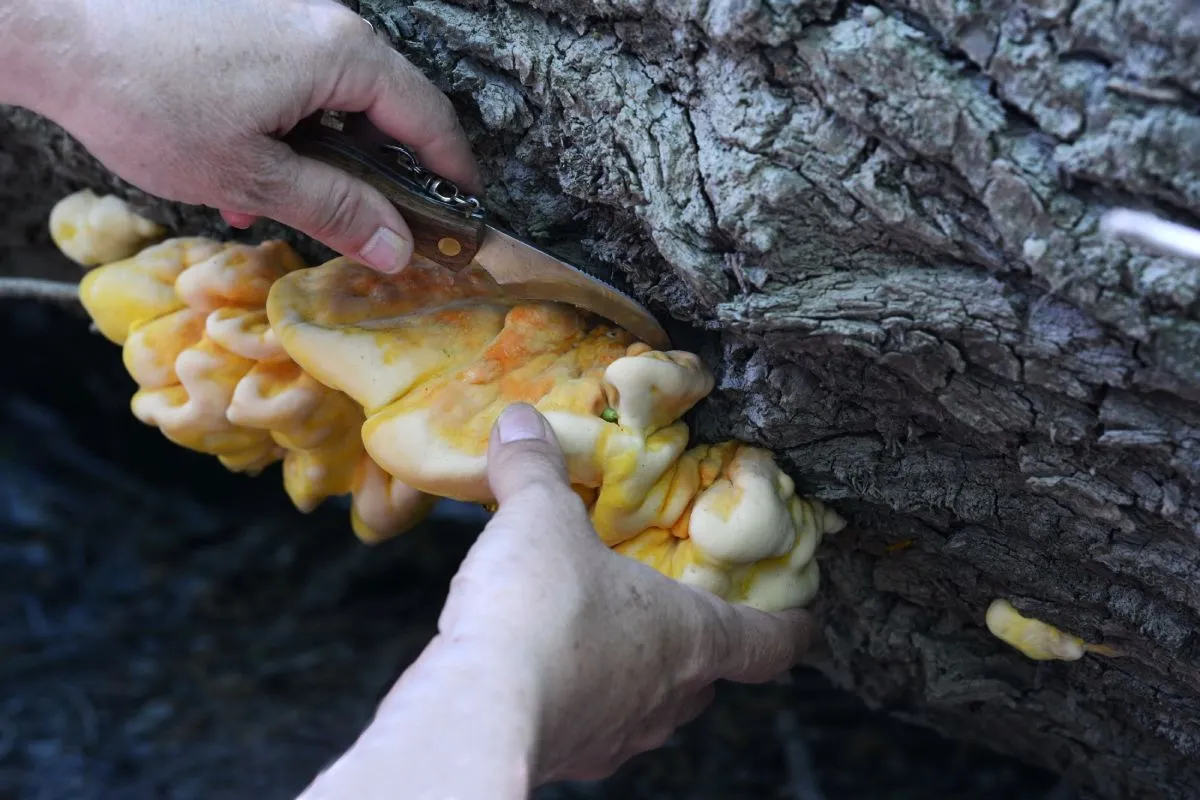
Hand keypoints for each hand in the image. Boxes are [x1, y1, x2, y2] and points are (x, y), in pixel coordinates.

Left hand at [6, 0, 479, 273]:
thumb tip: (398, 247)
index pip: (428, 118)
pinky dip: (284, 122)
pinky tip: (240, 164)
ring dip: (319, 153)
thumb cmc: (144, 96)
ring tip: (276, 203)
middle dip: (375, 171)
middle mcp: (323, 19)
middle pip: (384, 104)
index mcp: (342, 54)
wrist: (48, 24)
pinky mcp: (246, 11)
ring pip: (331, 93)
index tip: (461, 214)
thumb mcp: (250, 174)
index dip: (451, 173)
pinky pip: (290, 72)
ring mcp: (282, 9)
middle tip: (370, 224)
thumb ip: (336, 210)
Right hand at [297, 405, 814, 797]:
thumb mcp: (539, 516)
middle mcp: (668, 696)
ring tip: (597, 634)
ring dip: (632, 671)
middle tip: (672, 608)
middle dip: (693, 642)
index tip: (805, 616)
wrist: (478, 712)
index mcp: (691, 633)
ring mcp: (619, 736)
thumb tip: (520, 422)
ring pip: (647, 705)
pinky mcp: (569, 757)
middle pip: (706, 677)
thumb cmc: (540, 610)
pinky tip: (541, 668)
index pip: (769, 641)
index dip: (791, 625)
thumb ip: (534, 466)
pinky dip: (578, 695)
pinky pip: (590, 724)